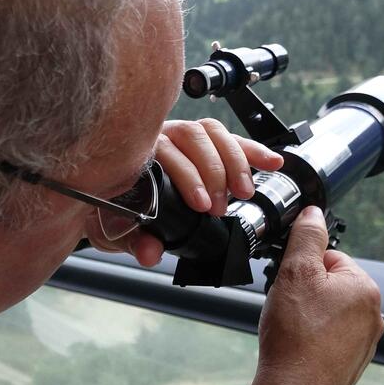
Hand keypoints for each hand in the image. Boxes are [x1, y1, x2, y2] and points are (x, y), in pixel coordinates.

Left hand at [85, 118, 283, 266]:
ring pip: (212, 132)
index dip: (187, 175)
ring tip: (244, 192)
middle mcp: (157, 138)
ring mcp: (180, 136)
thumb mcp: (115, 232)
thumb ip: (133, 241)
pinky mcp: (204, 144)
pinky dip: (252, 150)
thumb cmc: (112, 213)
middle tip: (219, 208)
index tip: (201, 205)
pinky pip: (229, 139)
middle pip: (192, 137)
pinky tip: (272, 162)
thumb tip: (150, 252)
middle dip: (213, 173)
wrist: (111, 205)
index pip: (164, 151)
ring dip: (234, 161)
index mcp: (136, 155)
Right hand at [250, 206, 383, 384]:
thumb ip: (306, 237)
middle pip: (329, 283)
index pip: (330, 257)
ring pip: (327, 310)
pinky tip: (298, 342)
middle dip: (306, 291)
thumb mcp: (295, 272)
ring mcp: (363, 339)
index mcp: (364, 287)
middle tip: (289, 306)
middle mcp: (371, 313)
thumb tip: (313, 213)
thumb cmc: (295, 337)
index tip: (291, 283)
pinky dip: (311, 335)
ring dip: (307, 313)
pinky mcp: (350, 359)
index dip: (303, 266)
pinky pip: (327, 335)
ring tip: (292, 326)